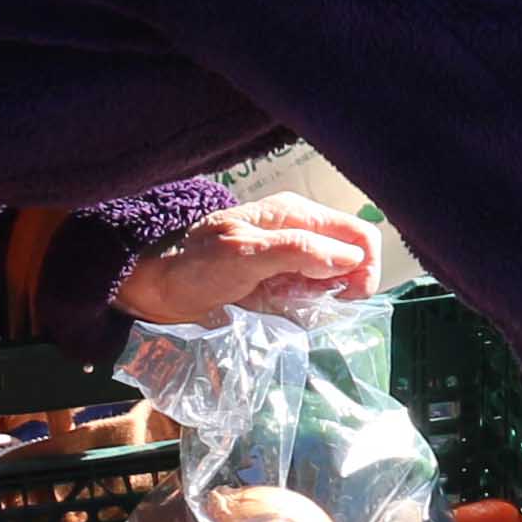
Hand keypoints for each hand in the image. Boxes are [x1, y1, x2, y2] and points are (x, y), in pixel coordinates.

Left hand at [113, 193, 379, 325]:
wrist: (156, 285)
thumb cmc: (195, 266)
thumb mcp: (245, 255)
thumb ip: (298, 251)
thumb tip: (350, 260)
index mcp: (297, 214)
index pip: (360, 235)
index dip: (364, 268)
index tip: (343, 298)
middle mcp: (300, 230)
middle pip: (353, 257)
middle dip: (344, 285)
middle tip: (312, 304)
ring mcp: (291, 256)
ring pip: (335, 278)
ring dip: (323, 297)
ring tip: (289, 304)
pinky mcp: (280, 279)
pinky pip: (312, 292)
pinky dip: (306, 305)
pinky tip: (281, 308)